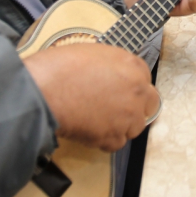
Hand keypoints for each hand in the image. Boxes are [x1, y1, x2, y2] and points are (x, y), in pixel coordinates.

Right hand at [23, 43, 157, 151]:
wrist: (45, 91)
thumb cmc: (60, 67)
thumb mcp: (92, 53)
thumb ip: (110, 65)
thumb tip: (109, 74)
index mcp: (132, 66)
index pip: (144, 78)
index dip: (130, 85)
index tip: (120, 89)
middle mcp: (137, 91)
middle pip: (150, 104)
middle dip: (136, 106)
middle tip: (116, 107)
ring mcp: (128, 116)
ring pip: (134, 126)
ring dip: (121, 125)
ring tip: (98, 120)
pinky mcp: (114, 137)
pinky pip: (116, 143)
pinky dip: (105, 140)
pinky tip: (90, 130)